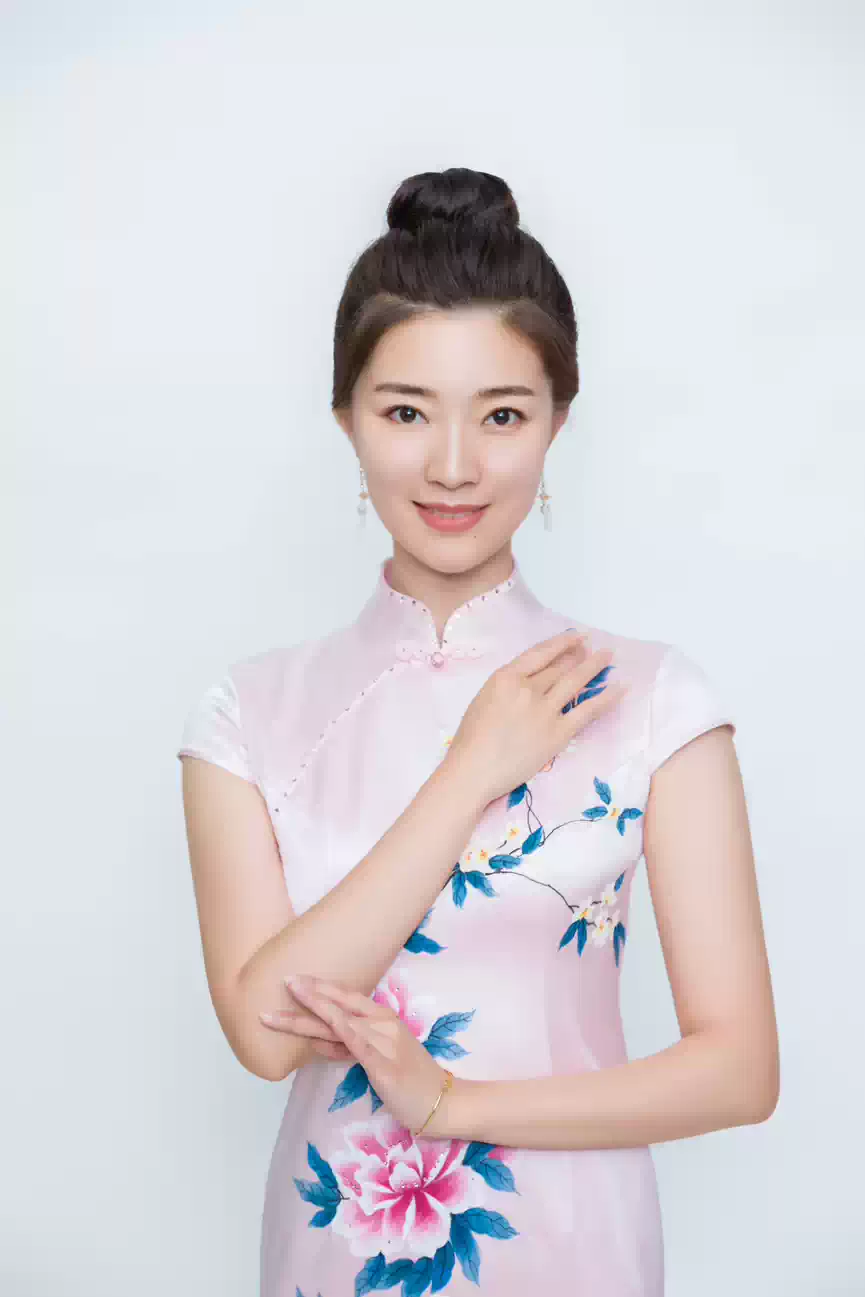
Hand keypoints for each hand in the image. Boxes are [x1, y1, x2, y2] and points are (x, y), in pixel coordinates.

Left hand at [262, 974, 451, 1134]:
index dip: (320, 987)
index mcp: (382, 1018)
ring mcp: (384, 1042)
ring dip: (309, 1016)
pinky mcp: (384, 1065)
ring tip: (279, 1013)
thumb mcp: (374, 1057)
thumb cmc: (409, 1080)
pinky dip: (336, 1036)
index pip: (346, 997)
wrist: (442, 1101)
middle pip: (339, 1006)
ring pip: (340, 1024)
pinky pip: (356, 1046)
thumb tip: (315, 1040)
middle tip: (284, 980)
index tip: (294, 978)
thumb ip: (347, 1046)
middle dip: (309, 994)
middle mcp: (382, 1024)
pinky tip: (316, 1035)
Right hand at [444, 628, 626, 804]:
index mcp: (505, 677)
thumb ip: (508, 687)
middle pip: (559, 667)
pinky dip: (606, 698)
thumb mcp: (484, 699)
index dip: (561, 643)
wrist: (473, 770)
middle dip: (578, 655)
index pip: (539, 654)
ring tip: (608, 657)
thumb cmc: (470, 740)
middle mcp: (528, 688)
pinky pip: (587, 711)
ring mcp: (545, 710)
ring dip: (595, 666)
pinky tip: (619, 688)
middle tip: (593, 648)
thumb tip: (531, 682)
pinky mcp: (558, 733)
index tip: (575, 637)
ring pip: (575, 682)